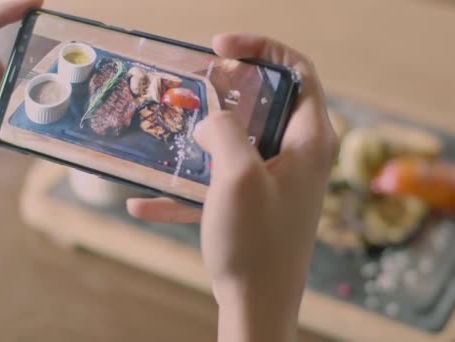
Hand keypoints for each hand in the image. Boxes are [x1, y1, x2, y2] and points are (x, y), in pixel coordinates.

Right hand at [127, 33, 337, 341]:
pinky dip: (187, 191)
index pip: (297, 71)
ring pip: (238, 142)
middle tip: (191, 87)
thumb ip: (224, 131)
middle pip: (264, 104)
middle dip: (225, 92)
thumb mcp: (237, 175)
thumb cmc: (257, 242)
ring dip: (202, 140)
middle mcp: (297, 156)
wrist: (257, 306)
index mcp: (309, 139)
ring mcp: (276, 182)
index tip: (221, 47)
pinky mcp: (254, 206)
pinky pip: (219, 186)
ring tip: (169, 134)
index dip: (262, 49)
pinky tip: (144, 204)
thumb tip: (212, 120)